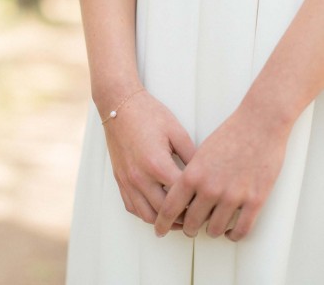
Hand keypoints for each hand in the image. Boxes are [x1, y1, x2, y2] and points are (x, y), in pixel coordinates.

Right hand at [102, 88, 195, 227]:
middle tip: (197, 217)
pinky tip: (156, 209)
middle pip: (164, 212)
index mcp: (157, 164)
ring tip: (179, 219)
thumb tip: (203, 174)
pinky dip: (145, 213)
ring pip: (146, 215)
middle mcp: (139, 177)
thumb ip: (191, 155)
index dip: (198, 203)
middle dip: (183, 218)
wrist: (119, 106)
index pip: (182, 196)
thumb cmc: (148, 114)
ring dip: (163, 222)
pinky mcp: (120, 179)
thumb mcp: (176, 131)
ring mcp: (127, 180)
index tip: (208, 204)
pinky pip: (131, 206)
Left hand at [154, 106, 291, 240]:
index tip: (160, 229)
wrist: (259, 123)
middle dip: (188, 228)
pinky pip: (241, 230)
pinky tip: (230, 231)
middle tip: (189, 228)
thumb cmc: (230, 134)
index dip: (162, 222)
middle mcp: (210, 188)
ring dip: (210, 231)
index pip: (170, 207)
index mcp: (193, 175)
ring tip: (210, 226)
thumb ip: (191, 176)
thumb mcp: (201, 153)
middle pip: (191, 222)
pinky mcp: (255, 200)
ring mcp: (233, 196)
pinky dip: (233, 235)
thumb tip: (185, 196)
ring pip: (214, 229)